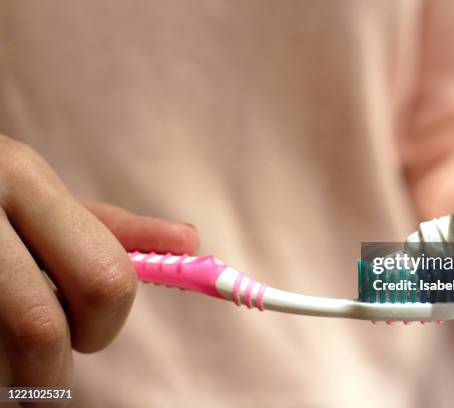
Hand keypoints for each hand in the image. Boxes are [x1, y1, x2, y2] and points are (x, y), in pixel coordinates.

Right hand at [0, 135, 198, 395]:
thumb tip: (191, 243)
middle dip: (50, 372)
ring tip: (4, 358)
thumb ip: (110, 227)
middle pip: (41, 330)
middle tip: (41, 374)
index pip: (104, 280)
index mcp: (22, 178)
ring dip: (10, 379)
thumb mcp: (39, 197)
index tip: (90, 337)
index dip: (105, 323)